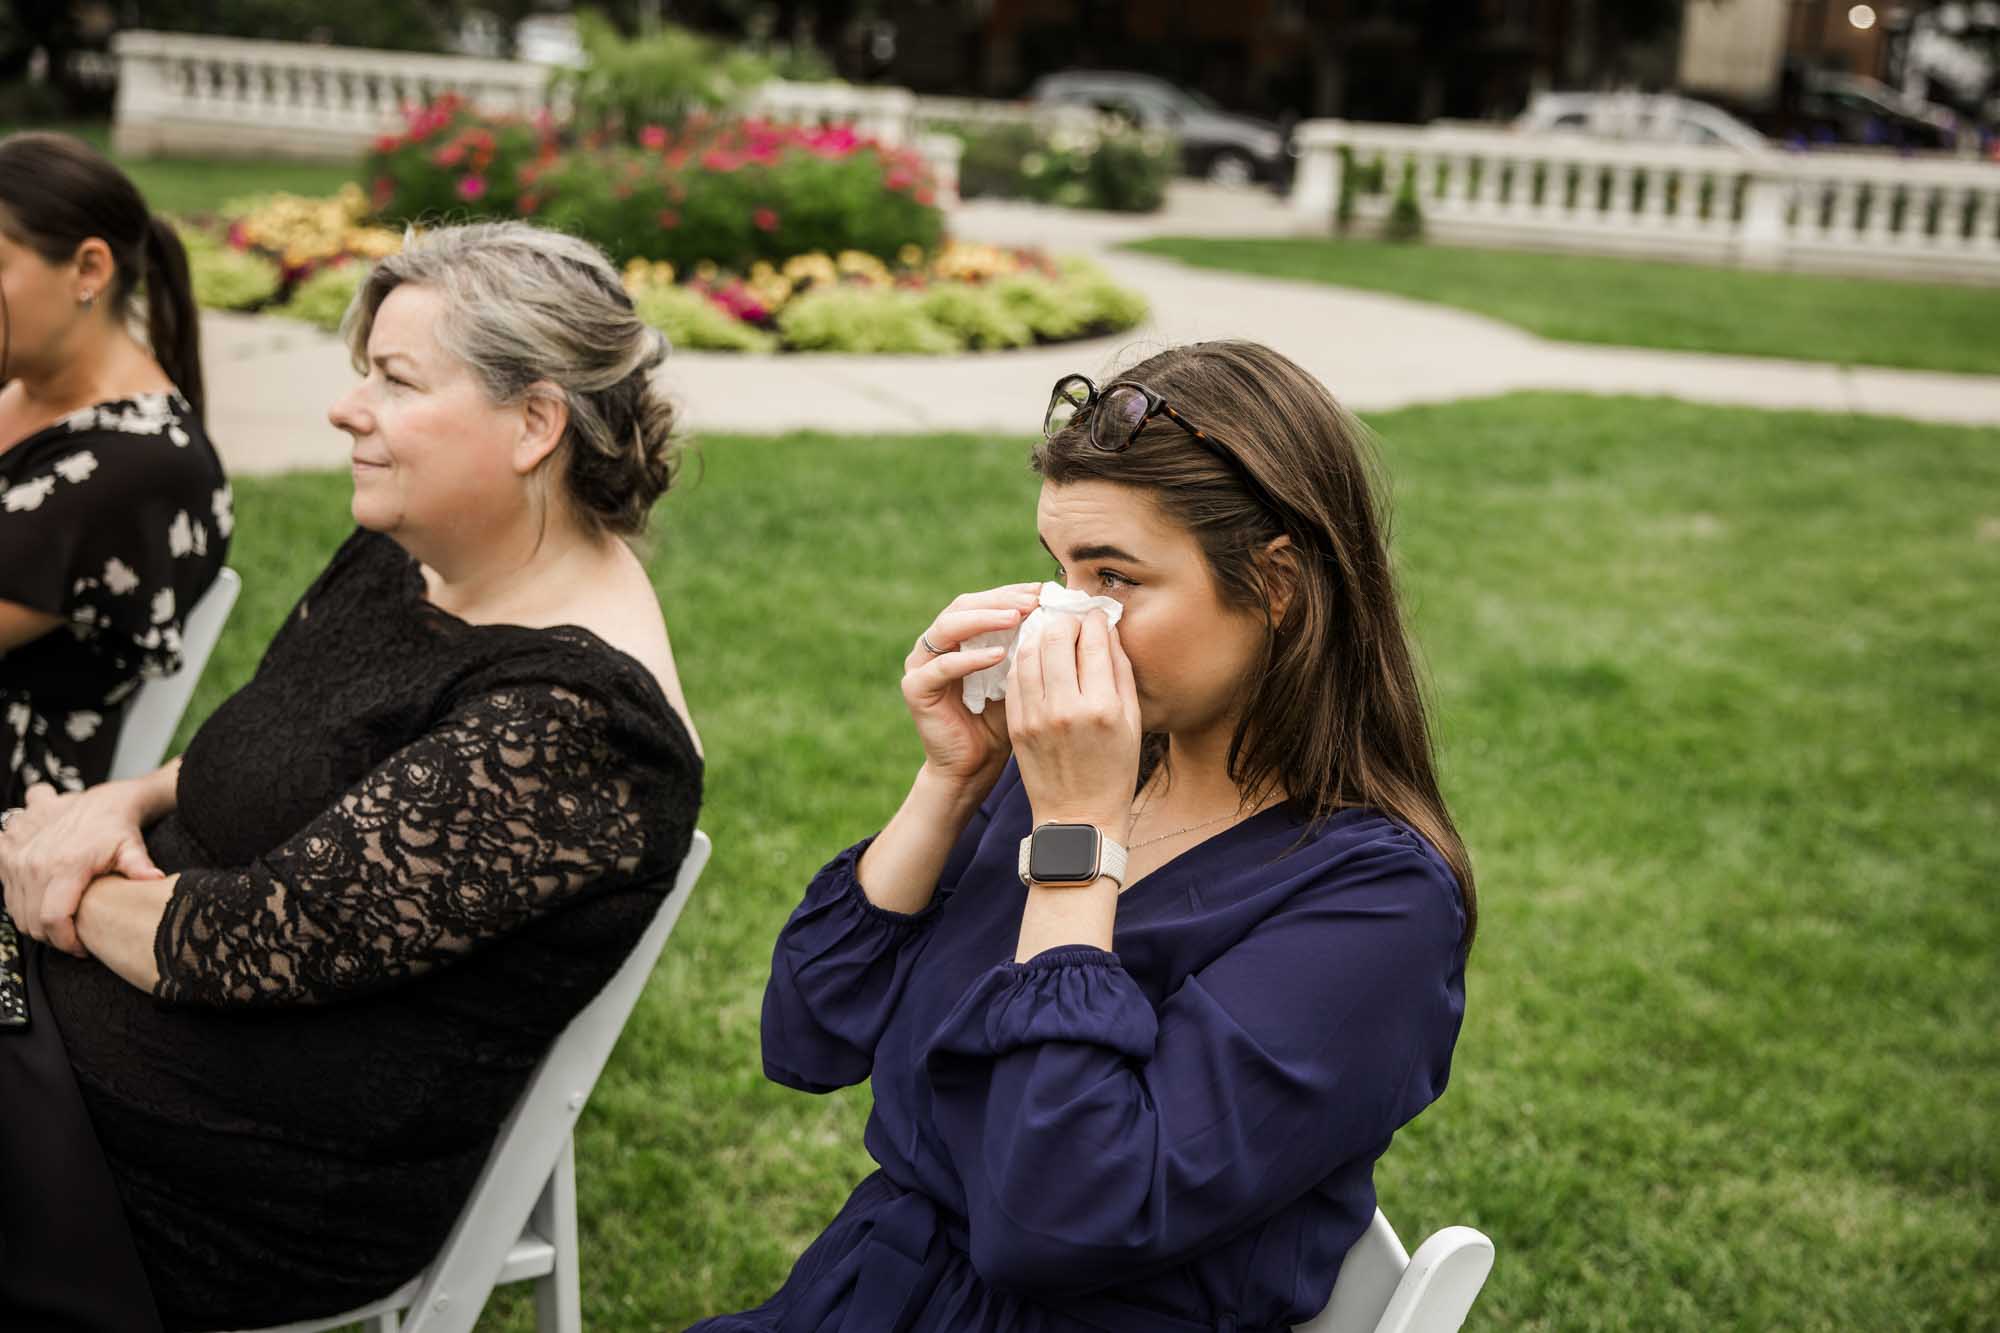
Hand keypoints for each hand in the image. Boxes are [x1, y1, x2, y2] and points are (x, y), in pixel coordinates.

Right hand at [0, 780, 163, 956]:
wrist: (97, 800)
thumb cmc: (117, 827)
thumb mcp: (132, 847)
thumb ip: (141, 867)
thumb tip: (156, 880)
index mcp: (65, 865)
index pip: (52, 919)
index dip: (67, 941)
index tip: (83, 948)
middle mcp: (34, 863)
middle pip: (32, 921)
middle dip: (54, 938)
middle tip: (77, 939)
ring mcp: (17, 859)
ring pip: (17, 912)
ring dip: (37, 924)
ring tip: (64, 924)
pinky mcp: (8, 855)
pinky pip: (7, 894)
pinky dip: (21, 906)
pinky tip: (43, 905)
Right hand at [900, 582, 1042, 788]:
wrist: (974, 766)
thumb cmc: (1002, 721)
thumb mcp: (1019, 676)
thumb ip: (1029, 646)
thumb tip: (1063, 613)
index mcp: (959, 636)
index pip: (984, 600)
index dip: (1013, 592)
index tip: (1046, 590)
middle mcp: (935, 644)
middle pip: (964, 605)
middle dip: (1001, 600)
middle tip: (1033, 599)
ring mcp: (921, 664)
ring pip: (949, 626)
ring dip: (985, 618)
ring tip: (1018, 617)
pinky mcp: (916, 688)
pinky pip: (943, 666)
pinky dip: (971, 658)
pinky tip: (999, 655)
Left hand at [1005, 608, 1141, 836]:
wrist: (1079, 818)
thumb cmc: (1114, 770)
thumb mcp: (1132, 721)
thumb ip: (1119, 672)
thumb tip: (1106, 631)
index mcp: (1102, 707)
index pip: (1093, 640)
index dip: (1095, 619)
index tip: (1097, 616)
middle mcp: (1066, 708)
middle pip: (1055, 637)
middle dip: (1065, 619)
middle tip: (1071, 619)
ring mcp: (1036, 717)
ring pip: (1029, 651)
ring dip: (1040, 633)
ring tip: (1052, 632)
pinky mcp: (1017, 725)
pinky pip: (1016, 676)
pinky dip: (1025, 658)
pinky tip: (1036, 656)